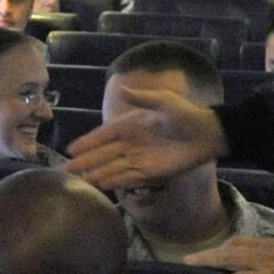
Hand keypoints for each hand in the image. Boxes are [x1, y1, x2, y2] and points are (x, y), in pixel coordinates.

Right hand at [64, 88, 226, 190]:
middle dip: (85, 162)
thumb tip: (120, 88)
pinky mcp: (149, 173)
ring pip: (112, 168)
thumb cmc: (186, 114)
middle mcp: (130, 143)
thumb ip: (141, 98)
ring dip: (96, 174)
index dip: (88, 142)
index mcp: (131, 125)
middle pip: (103, 155)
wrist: (207, 134)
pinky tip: (100, 184)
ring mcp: (138, 159)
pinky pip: (127, 178)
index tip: (71, 149)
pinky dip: (114, 181)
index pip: (104, 135)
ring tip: (79, 181)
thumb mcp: (163, 102)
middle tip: (66, 169)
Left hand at [185, 235, 273, 273]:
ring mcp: (263, 264)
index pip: (242, 242)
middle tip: (188, 258)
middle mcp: (263, 251)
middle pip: (230, 249)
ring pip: (229, 260)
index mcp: (272, 245)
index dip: (225, 247)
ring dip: (207, 262)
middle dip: (208, 254)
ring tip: (189, 264)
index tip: (213, 250)